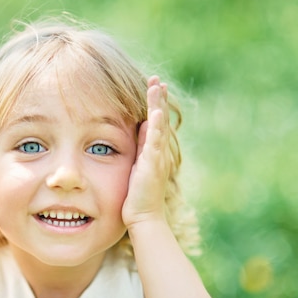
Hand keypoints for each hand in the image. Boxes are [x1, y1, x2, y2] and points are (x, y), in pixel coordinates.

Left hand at [122, 76, 170, 225]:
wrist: (143, 218)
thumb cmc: (137, 197)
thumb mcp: (137, 167)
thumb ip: (141, 148)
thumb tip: (140, 127)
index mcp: (153, 152)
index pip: (154, 123)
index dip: (154, 104)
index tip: (153, 86)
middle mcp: (159, 152)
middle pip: (160, 119)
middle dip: (158, 99)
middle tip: (157, 79)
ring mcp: (157, 158)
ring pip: (159, 127)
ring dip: (158, 106)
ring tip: (157, 87)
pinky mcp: (152, 166)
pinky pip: (154, 144)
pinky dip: (155, 128)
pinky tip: (154, 114)